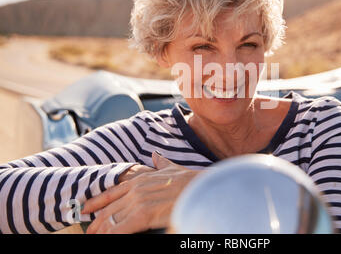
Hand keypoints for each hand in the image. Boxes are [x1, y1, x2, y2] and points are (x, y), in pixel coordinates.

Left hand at [81, 152, 200, 233]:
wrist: (201, 187)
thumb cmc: (189, 180)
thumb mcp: (172, 167)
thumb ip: (160, 163)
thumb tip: (155, 155)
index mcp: (139, 179)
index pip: (111, 192)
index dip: (97, 202)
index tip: (86, 209)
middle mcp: (135, 189)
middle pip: (108, 209)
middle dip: (97, 222)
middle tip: (89, 231)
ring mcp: (138, 201)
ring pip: (111, 220)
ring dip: (102, 231)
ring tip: (96, 237)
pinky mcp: (144, 215)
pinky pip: (121, 229)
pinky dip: (112, 235)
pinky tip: (107, 238)